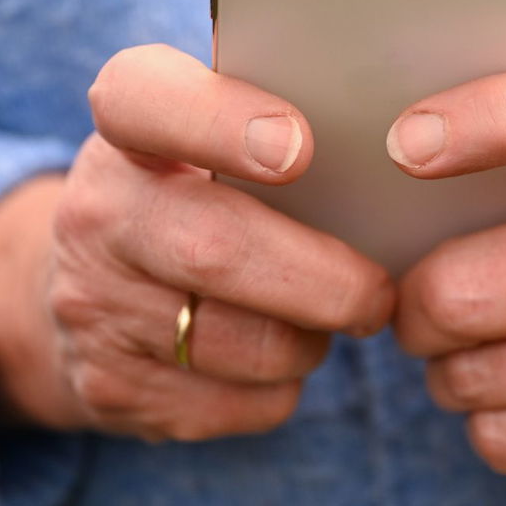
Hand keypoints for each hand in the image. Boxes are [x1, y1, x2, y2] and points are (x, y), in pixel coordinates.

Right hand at [0, 43, 393, 440]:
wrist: (89, 291)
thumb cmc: (202, 195)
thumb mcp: (217, 137)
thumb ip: (284, 118)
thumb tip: (416, 130)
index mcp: (126, 126)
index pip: (144, 100)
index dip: (219, 122)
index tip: (299, 148)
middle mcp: (95, 213)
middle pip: (216, 250)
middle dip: (322, 280)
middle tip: (378, 293)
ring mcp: (92, 307)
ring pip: (240, 344)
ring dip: (309, 341)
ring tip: (322, 318)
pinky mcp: (110, 389)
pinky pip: (237, 405)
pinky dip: (280, 389)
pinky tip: (272, 359)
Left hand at [387, 57, 505, 505]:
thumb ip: (489, 165)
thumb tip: (373, 148)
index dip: (495, 117)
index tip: (408, 143)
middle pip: (468, 289)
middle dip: (420, 310)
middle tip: (431, 308)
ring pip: (473, 373)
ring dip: (452, 373)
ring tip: (491, 353)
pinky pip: (502, 437)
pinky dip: (487, 428)